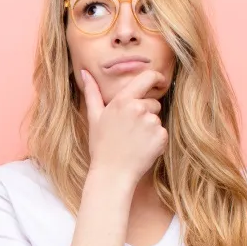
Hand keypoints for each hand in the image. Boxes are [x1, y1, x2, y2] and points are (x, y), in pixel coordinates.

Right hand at [80, 68, 168, 182]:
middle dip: (146, 112)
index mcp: (122, 100)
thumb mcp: (94, 117)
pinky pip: (162, 132)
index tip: (158, 82)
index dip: (156, 77)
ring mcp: (151, 122)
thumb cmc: (101, 146)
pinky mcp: (161, 136)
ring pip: (157, 118)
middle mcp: (139, 108)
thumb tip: (84, 71)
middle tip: (130, 129)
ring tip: (134, 140)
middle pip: (153, 102)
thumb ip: (92, 92)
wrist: (112, 173)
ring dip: (149, 127)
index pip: (148, 77)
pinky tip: (142, 148)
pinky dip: (155, 140)